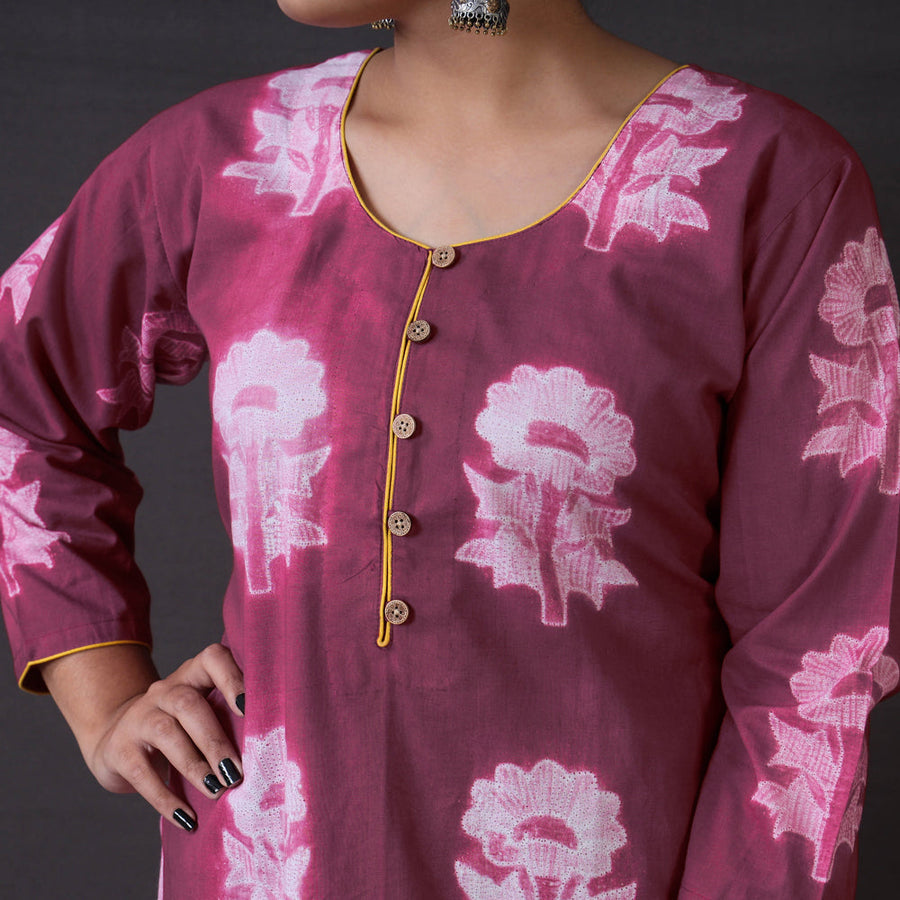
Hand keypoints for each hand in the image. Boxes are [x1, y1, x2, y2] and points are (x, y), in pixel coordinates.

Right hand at [50, 642, 244, 832]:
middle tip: (237, 772)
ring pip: (167, 734)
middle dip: (215, 741)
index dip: (232, 678)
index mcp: (192, 676)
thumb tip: (269, 753)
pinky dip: (166, 799)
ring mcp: (138, 717)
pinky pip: (143, 773)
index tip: (249, 708)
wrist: (115, 739)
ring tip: (217, 791)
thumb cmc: (179, 729)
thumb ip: (227, 720)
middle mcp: (163, 690)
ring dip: (195, 765)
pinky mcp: (119, 749)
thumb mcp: (201, 715)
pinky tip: (187, 819)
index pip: (213, 658)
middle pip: (189, 705)